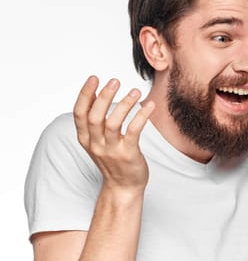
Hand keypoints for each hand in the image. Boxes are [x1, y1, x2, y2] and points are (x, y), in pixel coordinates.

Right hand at [73, 76, 154, 191]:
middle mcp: (96, 145)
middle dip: (104, 96)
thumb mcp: (98, 142)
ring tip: (136, 91)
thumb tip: (97, 93)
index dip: (85, 94)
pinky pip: (133, 131)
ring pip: (113, 123)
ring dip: (124, 104)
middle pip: (95, 117)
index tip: (94, 78)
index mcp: (86, 139)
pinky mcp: (128, 154)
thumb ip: (96, 122)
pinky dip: (141, 116)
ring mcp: (112, 150)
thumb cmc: (113, 160)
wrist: (124, 187)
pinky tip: (149, 106)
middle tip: (115, 81)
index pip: (79, 114)